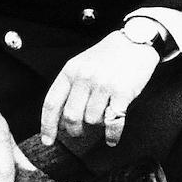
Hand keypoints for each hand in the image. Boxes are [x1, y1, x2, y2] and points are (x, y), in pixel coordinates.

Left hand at [39, 29, 160, 147]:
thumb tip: (60, 116)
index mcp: (70, 71)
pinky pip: (113, 122)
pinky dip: (112, 134)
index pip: (52, 103)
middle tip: (78, 133)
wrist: (134, 41)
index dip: (47, 125)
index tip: (47, 140)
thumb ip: (69, 86)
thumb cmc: (106, 55)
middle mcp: (84, 78)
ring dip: (96, 126)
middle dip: (73, 130)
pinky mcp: (123, 92)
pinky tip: (111, 138)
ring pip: (92, 120)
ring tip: (100, 119)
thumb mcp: (80, 63)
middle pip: (71, 116)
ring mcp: (104, 85)